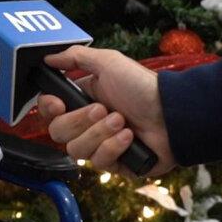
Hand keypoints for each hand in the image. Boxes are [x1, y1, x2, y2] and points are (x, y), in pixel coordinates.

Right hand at [37, 46, 176, 176]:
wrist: (172, 113)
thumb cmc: (142, 86)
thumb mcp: (108, 62)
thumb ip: (75, 57)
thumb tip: (48, 58)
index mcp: (82, 101)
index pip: (49, 112)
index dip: (49, 110)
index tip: (58, 104)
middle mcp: (87, 125)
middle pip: (58, 133)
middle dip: (80, 121)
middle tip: (104, 109)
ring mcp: (100, 146)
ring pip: (77, 150)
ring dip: (100, 133)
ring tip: (123, 121)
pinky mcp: (116, 164)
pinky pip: (100, 163)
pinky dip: (114, 148)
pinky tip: (130, 137)